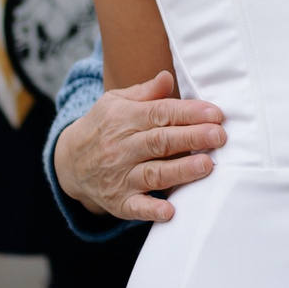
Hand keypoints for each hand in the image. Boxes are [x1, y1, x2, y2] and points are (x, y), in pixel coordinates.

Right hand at [52, 70, 226, 222]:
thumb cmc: (103, 127)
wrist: (69, 163)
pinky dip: (152, 210)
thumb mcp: (115, 102)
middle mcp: (121, 147)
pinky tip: (170, 211)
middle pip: (160, 141)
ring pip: (153, 173)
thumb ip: (145, 93)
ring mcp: (120, 176)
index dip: (188, 113)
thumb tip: (168, 77)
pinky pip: (136, 207)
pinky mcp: (119, 202)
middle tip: (219, 136)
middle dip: (191, 138)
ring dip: (180, 170)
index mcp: (124, 119)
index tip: (215, 113)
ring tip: (206, 165)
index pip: (160, 113)